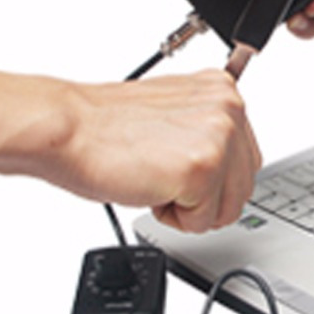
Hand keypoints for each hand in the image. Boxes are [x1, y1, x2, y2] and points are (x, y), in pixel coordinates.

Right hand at [58, 71, 261, 232]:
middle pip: (243, 187)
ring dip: (191, 208)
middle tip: (164, 176)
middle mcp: (228, 108)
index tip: (180, 168)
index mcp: (223, 91)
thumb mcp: (175, 113)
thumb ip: (207, 128)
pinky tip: (150, 188)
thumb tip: (228, 157)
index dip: (212, 179)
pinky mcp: (202, 169)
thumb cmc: (106, 127)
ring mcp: (219, 137)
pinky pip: (204, 222)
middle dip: (205, 197)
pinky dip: (174, 218)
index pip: (246, 160)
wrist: (66, 129)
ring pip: (229, 208)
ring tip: (157, 179)